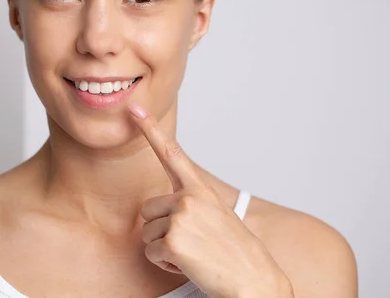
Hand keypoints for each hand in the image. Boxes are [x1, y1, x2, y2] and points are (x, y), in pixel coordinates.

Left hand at [128, 102, 291, 297]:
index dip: (150, 129)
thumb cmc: (234, 250)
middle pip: (148, 210)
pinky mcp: (173, 240)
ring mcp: (180, 218)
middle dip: (161, 229)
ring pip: (147, 233)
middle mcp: (188, 198)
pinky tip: (188, 264)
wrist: (254, 280)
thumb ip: (189, 203)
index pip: (171, 153)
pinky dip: (164, 263)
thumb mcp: (215, 215)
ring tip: (193, 253)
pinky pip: (150, 252)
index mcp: (199, 190)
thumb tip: (160, 208)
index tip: (134, 109)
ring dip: (164, 247)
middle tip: (190, 241)